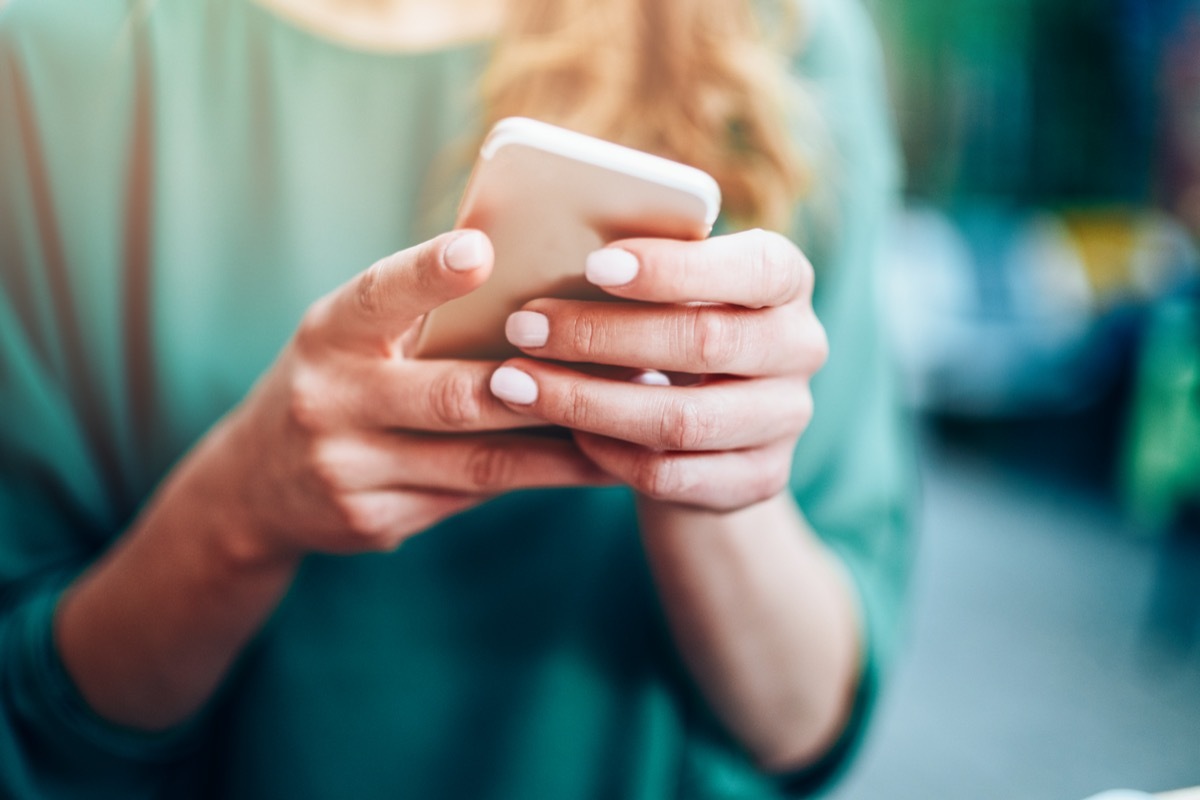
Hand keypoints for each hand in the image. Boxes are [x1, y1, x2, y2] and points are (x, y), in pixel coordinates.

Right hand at [217, 230, 610, 561]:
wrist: (253, 487)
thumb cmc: (333, 381)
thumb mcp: (348, 337)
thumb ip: (414, 316)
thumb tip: (529, 283)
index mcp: (327, 335)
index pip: (377, 296)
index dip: (427, 274)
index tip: (480, 249)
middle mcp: (329, 402)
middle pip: (451, 396)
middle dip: (540, 387)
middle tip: (620, 370)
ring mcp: (349, 472)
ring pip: (477, 461)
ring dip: (561, 449)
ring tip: (627, 431)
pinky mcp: (375, 522)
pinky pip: (469, 495)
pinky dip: (531, 478)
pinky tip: (585, 466)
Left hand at [487, 228, 826, 511]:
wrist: (718, 432)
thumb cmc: (676, 332)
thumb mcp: (671, 291)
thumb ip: (638, 268)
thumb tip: (544, 243)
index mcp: (787, 281)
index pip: (754, 266)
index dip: (675, 268)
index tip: (594, 265)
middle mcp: (801, 348)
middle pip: (705, 344)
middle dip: (602, 335)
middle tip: (524, 327)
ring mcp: (785, 421)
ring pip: (682, 420)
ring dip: (588, 401)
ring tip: (517, 384)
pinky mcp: (759, 481)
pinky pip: (672, 475)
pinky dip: (609, 453)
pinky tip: (566, 430)